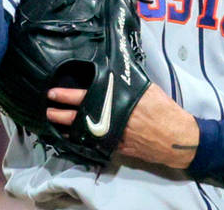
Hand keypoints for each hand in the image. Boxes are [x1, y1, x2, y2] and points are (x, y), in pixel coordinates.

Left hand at [47, 83, 199, 168]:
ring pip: (83, 132)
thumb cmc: (162, 109)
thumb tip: (113, 74)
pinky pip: (93, 143)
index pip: (86, 96)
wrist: (175, 137)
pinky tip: (73, 136)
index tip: (54, 92)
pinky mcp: (116, 149)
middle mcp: (110, 120)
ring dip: (67, 127)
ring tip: (54, 122)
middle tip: (48, 108)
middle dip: (61, 113)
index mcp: (116, 101)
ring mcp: (111, 137)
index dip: (68, 95)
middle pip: (79, 116)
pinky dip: (82, 138)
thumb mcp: (144, 89)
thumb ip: (125, 83)